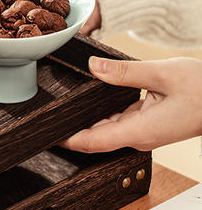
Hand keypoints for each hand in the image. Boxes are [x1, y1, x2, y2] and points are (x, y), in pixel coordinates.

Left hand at [61, 56, 201, 151]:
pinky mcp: (146, 124)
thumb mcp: (162, 74)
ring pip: (104, 130)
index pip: (92, 142)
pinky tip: (90, 101)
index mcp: (139, 130)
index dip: (67, 139)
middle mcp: (137, 136)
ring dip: (85, 120)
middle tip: (47, 114)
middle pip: (94, 137)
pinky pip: (116, 122)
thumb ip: (124, 72)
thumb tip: (94, 67)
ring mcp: (142, 132)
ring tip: (62, 106)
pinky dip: (101, 113)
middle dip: (70, 128)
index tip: (46, 133)